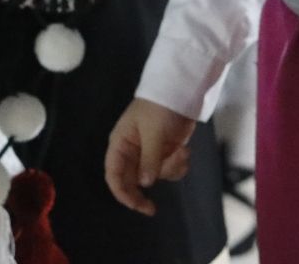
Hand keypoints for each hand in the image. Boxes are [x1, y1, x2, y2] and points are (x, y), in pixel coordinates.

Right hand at [105, 98, 196, 214]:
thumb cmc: (160, 106)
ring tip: (181, 152)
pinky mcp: (166, 151)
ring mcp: (150, 153)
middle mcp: (132, 152)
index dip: (121, 192)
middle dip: (144, 193)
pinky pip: (169, 169)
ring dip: (169, 170)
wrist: (181, 89)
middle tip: (152, 209)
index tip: (134, 204)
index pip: (113, 174)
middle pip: (132, 182)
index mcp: (121, 144)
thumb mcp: (153, 131)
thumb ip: (149, 158)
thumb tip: (145, 184)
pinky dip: (178, 165)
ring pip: (155, 176)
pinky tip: (185, 150)